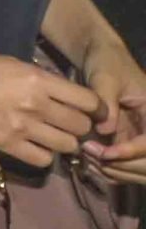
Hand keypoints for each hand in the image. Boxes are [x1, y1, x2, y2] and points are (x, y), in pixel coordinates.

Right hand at [0, 47, 104, 168]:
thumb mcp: (14, 64)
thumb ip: (43, 82)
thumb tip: (66, 99)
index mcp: (38, 79)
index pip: (88, 102)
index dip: (94, 109)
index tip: (89, 111)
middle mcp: (34, 104)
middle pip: (80, 126)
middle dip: (78, 126)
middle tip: (65, 123)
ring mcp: (20, 127)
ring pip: (67, 146)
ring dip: (63, 142)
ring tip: (50, 135)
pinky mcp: (4, 144)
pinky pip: (42, 160)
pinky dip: (44, 155)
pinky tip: (34, 144)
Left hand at [78, 41, 145, 186]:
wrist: (101, 58)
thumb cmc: (106, 63)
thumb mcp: (106, 77)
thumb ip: (107, 102)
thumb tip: (105, 130)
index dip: (131, 152)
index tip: (105, 154)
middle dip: (122, 164)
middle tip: (91, 155)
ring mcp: (142, 136)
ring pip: (138, 169)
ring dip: (115, 170)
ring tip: (87, 158)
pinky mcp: (129, 142)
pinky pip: (126, 165)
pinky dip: (111, 169)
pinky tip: (89, 162)